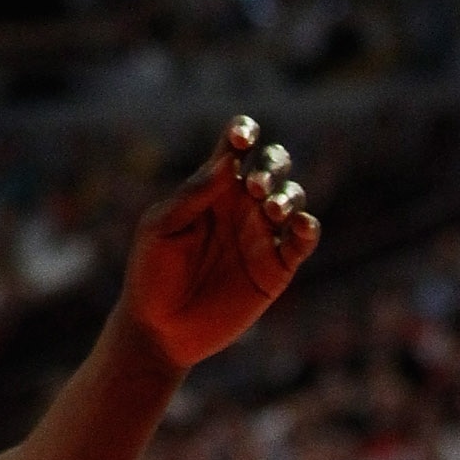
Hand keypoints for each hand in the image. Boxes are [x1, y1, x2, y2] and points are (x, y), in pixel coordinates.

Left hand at [122, 116, 317, 371]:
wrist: (160, 327)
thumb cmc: (152, 270)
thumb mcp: (162, 227)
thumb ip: (193, 194)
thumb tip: (228, 161)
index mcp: (211, 186)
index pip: (234, 148)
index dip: (243, 132)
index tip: (242, 138)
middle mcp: (241, 205)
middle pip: (272, 166)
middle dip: (271, 164)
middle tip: (254, 186)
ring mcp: (261, 235)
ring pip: (292, 198)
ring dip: (288, 196)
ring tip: (271, 208)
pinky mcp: (276, 269)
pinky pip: (301, 242)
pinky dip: (308, 229)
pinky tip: (301, 227)